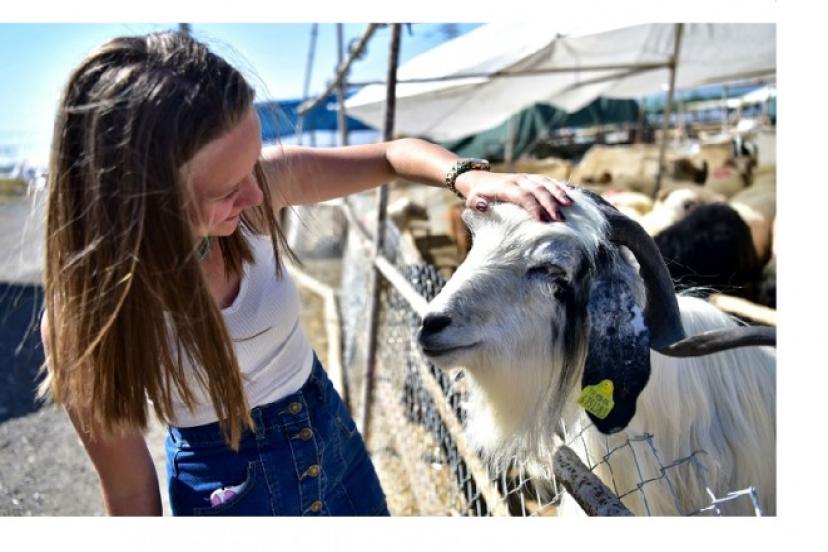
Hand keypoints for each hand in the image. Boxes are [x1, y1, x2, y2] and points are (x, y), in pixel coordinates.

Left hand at [455, 170, 573, 221]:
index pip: (523, 196)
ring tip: (570, 205)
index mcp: (505, 187)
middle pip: (538, 190)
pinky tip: (570, 194)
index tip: (543, 221)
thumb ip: (476, 204)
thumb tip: (483, 205)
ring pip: (545, 182)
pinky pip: (548, 180)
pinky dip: (559, 186)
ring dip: (559, 193)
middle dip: (550, 204)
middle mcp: (518, 179)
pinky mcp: (531, 177)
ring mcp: (526, 177)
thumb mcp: (472, 200)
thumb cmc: (477, 195)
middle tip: (561, 219)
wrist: (478, 178)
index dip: (534, 208)